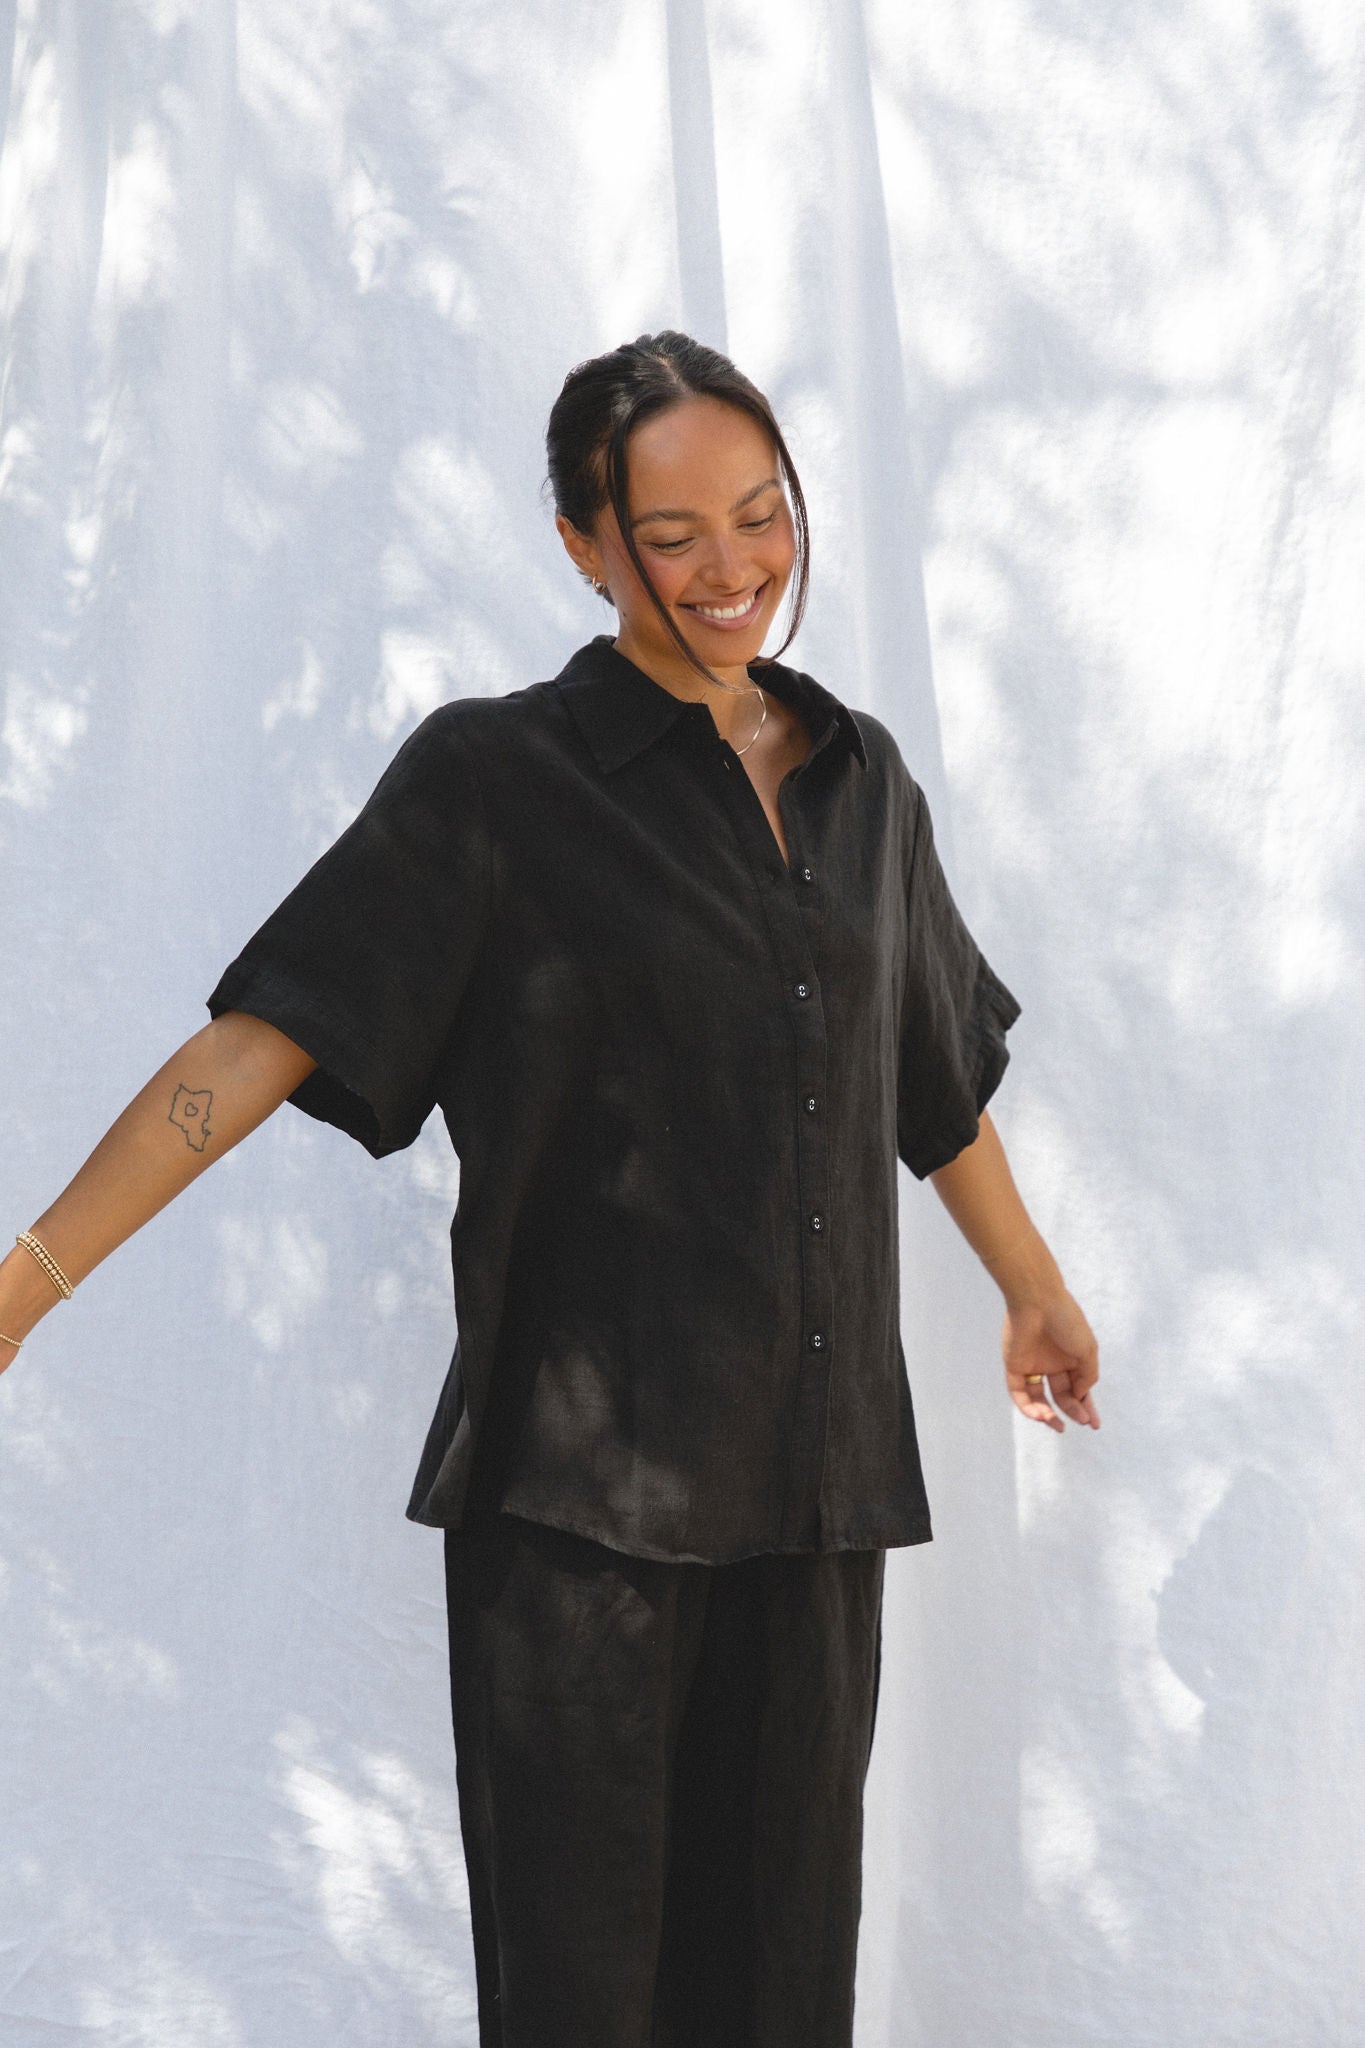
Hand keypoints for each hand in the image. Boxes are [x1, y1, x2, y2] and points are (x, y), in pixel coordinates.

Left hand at [1002, 1288, 1099, 1432]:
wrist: (1037, 1300)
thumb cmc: (1066, 1321)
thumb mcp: (1087, 1350)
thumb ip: (1088, 1376)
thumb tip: (1081, 1397)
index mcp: (1071, 1358)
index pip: (1079, 1389)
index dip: (1086, 1407)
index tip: (1094, 1425)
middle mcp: (1052, 1363)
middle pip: (1061, 1395)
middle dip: (1073, 1410)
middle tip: (1082, 1421)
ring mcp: (1032, 1365)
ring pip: (1039, 1399)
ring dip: (1048, 1415)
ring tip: (1058, 1425)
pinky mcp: (1014, 1366)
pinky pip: (1020, 1392)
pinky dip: (1029, 1407)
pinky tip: (1042, 1415)